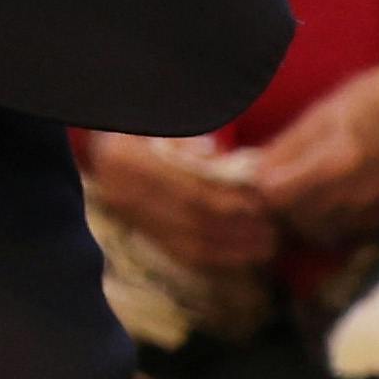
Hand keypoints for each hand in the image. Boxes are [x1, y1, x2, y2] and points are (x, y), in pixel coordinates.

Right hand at [75, 124, 284, 285]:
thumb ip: (183, 137)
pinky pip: (181, 252)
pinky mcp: (141, 233)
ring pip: (189, 241)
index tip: (262, 200)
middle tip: (273, 227)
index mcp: (125, 159)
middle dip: (237, 226)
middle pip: (192, 218)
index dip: (229, 198)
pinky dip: (217, 257)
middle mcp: (122, 193)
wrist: (105, 145)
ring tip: (267, 243)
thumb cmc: (140, 126)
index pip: (188, 189)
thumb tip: (212, 154)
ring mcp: (130, 217)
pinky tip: (244, 256)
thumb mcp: (158, 121)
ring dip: (233, 247)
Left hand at [237, 57, 378, 258]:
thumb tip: (254, 170)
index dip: (261, 188)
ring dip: (301, 219)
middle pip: (296, 220)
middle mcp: (359, 193)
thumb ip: (289, 145)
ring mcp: (376, 209)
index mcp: (339, 159)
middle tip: (274, 186)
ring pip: (320, 233)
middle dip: (279, 207)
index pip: (279, 195)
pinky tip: (325, 200)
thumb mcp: (325, 110)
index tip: (257, 175)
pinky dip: (328, 224)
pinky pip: (346, 234)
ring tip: (298, 193)